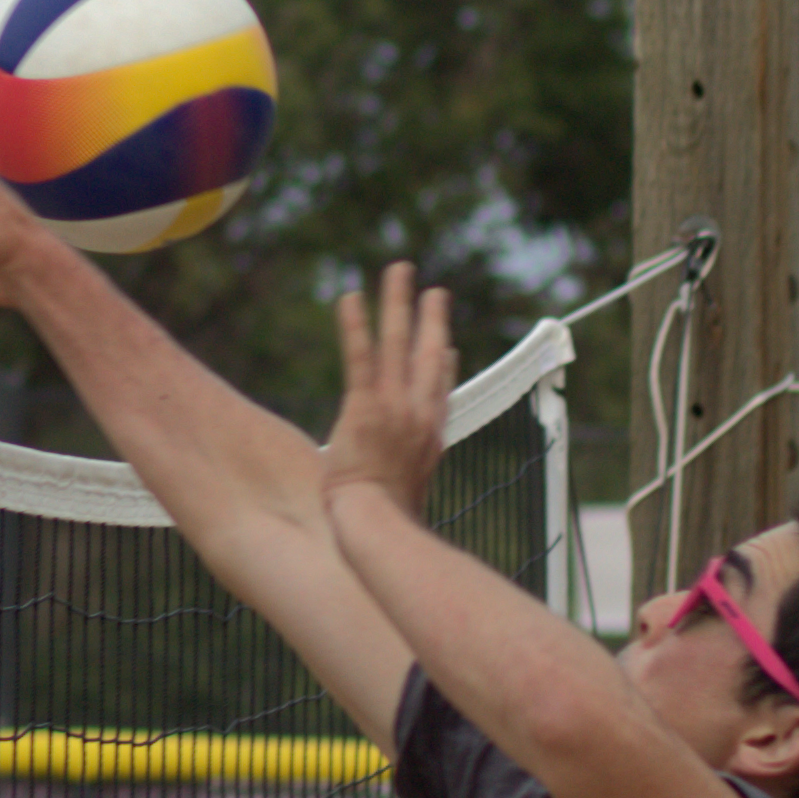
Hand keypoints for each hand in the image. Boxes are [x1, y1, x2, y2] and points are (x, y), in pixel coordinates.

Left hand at [315, 263, 454, 524]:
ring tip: (399, 270)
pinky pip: (360, 356)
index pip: (441, 392)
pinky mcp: (364, 406)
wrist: (377, 527)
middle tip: (435, 291)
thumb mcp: (407, 503)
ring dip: (398, 303)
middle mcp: (419, 416)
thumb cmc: (387, 526)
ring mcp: (394, 407)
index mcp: (430, 439)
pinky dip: (356, 325)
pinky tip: (350, 297)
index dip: (445, 366)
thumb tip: (403, 506)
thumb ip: (405, 490)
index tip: (448, 346)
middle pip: (430, 355)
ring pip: (398, 343)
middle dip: (432, 320)